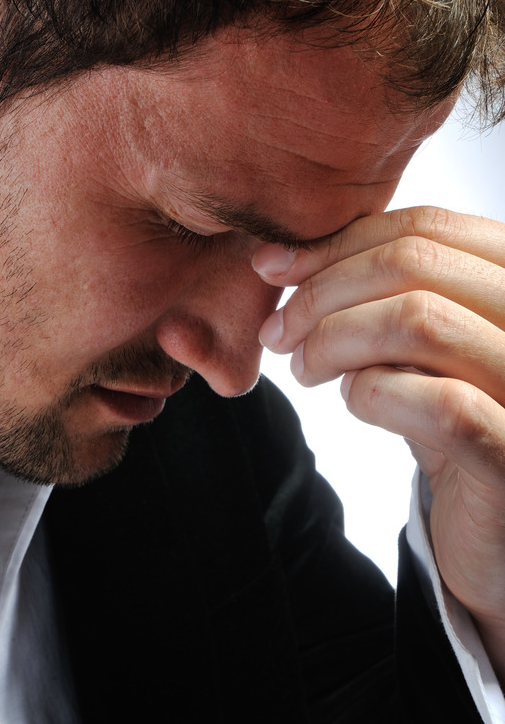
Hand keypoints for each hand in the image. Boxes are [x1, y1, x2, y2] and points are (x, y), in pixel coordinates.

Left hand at [253, 206, 504, 677]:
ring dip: (334, 340)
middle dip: (323, 291)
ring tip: (305, 368)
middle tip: (278, 331)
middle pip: (415, 263)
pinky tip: (356, 401)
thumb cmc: (458, 419)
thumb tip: (278, 259)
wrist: (498, 528)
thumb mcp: (419, 344)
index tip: (274, 269)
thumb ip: (374, 295)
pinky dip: (374, 394)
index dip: (339, 243)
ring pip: (419, 321)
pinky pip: (442, 404)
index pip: (427, 228)